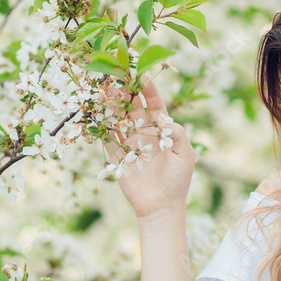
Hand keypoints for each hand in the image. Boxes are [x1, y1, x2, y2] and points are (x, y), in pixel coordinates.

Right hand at [98, 78, 195, 220]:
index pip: (154, 104)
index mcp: (161, 131)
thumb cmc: (177, 181)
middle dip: (126, 92)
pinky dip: (101, 126)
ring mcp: (128, 145)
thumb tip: (163, 117)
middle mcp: (143, 134)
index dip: (148, 89)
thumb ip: (177, 134)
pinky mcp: (115, 157)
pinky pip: (106, 138)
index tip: (142, 74)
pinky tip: (95, 112)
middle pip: (132, 108)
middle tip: (118, 76)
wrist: (160, 206)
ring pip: (117, 119)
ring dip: (111, 105)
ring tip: (104, 89)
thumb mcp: (185, 154)